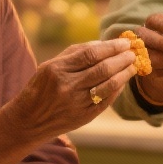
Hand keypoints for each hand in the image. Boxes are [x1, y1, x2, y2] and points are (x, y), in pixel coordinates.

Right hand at [6, 38, 137, 137]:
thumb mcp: (50, 65)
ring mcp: (76, 103)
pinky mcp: (84, 117)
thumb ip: (75, 52)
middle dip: (122, 59)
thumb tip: (103, 43)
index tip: (124, 42)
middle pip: (102, 69)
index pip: (91, 54)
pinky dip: (117, 89)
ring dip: (124, 74)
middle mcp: (67, 86)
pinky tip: (123, 81)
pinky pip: (106, 100)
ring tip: (133, 65)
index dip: (111, 47)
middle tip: (133, 52)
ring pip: (108, 85)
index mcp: (57, 69)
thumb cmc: (41, 87)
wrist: (29, 120)